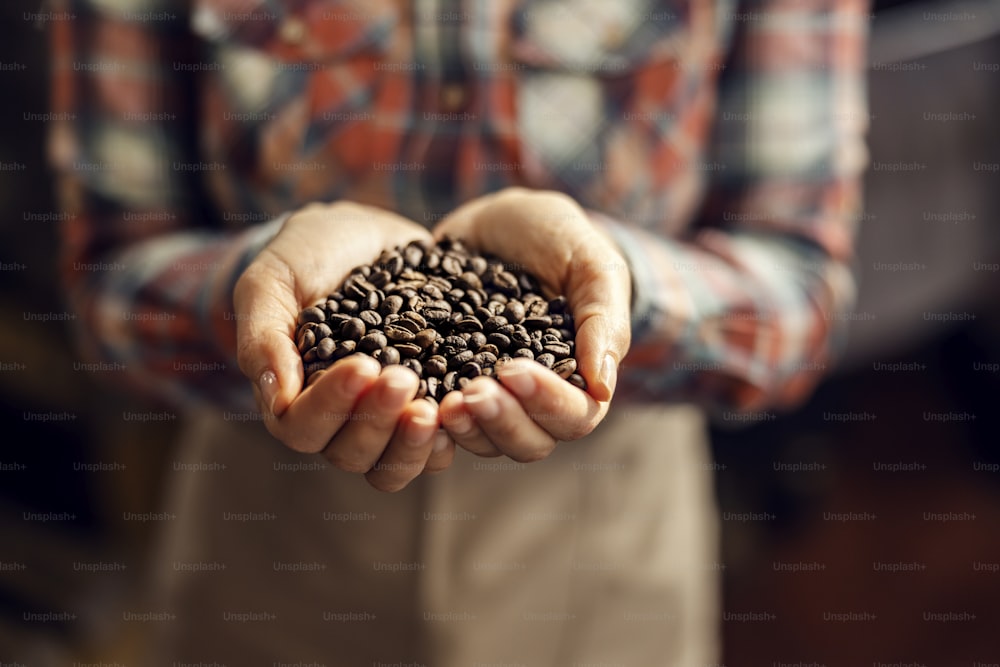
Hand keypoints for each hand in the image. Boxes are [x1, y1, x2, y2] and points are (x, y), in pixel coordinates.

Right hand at [234, 202, 455, 490]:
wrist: (361, 235)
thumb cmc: (305, 256)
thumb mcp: (272, 281)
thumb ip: (264, 336)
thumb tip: (277, 398)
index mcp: (295, 397)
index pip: (303, 428)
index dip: (332, 406)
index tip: (362, 366)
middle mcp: (341, 419)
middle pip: (351, 455)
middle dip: (378, 422)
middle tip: (403, 378)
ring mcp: (388, 417)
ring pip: (395, 465)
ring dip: (415, 444)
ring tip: (438, 408)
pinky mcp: (432, 402)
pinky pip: (442, 442)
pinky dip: (455, 433)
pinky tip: (469, 404)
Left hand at [432, 188, 630, 461]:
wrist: (498, 222)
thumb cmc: (558, 240)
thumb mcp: (591, 264)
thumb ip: (603, 320)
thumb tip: (603, 386)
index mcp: (579, 379)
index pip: (575, 416)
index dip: (546, 403)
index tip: (514, 370)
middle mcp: (534, 399)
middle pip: (528, 443)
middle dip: (501, 422)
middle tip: (471, 391)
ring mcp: (488, 395)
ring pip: (483, 441)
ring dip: (464, 428)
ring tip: (440, 402)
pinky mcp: (445, 383)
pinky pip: (438, 421)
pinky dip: (427, 418)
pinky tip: (411, 400)